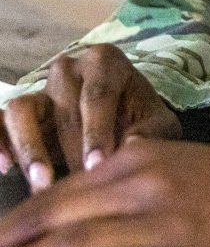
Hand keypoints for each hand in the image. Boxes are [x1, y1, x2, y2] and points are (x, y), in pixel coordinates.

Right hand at [0, 45, 180, 189]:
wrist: (124, 117)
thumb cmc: (142, 120)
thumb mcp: (157, 123)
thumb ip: (149, 133)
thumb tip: (132, 145)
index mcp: (105, 61)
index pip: (96, 95)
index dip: (96, 132)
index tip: (97, 165)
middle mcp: (68, 68)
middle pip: (63, 109)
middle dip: (71, 151)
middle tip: (80, 185)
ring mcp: (40, 89)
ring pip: (22, 110)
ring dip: (30, 148)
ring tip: (42, 183)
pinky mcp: (21, 111)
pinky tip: (5, 167)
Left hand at [0, 138, 209, 246]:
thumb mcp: (180, 168)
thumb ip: (132, 182)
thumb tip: (82, 214)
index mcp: (139, 156)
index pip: (60, 190)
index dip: (16, 220)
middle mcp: (140, 183)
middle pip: (55, 216)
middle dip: (7, 245)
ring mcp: (157, 222)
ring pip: (73, 246)